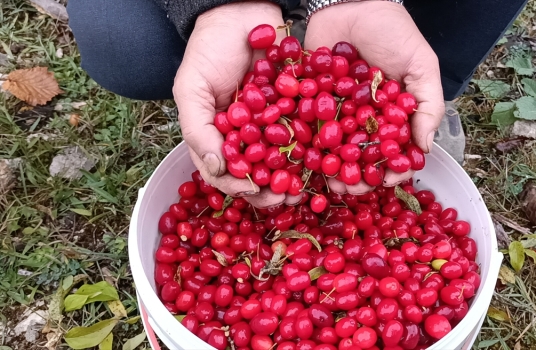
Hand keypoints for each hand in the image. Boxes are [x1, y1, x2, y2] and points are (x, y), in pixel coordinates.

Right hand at [174, 2, 300, 207]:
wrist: (242, 11)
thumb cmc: (209, 49)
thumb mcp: (192, 88)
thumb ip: (197, 129)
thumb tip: (215, 169)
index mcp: (219, 136)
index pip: (225, 172)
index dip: (237, 186)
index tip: (252, 190)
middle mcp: (247, 136)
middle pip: (258, 173)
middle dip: (270, 190)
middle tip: (284, 198)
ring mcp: (274, 124)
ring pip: (284, 161)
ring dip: (293, 178)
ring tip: (304, 189)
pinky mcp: (298, 108)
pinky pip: (307, 133)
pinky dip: (314, 149)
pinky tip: (321, 160)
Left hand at [305, 1, 444, 194]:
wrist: (352, 1)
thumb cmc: (393, 31)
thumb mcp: (421, 65)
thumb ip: (427, 105)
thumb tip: (424, 149)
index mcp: (390, 116)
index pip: (393, 151)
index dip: (392, 170)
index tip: (387, 183)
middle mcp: (363, 119)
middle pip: (360, 158)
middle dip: (357, 178)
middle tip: (351, 190)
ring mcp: (335, 112)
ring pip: (332, 149)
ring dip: (330, 170)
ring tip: (328, 183)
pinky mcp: (308, 100)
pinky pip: (305, 126)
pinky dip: (303, 144)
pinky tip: (303, 159)